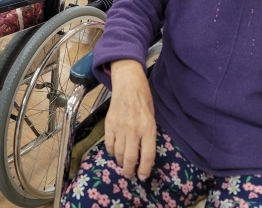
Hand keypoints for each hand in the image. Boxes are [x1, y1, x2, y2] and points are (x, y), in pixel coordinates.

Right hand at [105, 60, 156, 180]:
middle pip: (130, 158)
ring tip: (123, 165)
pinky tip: (115, 153)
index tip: (143, 177)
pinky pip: (108, 144)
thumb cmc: (144, 99)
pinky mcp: (109, 124)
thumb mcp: (152, 117)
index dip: (145, 170)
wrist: (127, 83)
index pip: (147, 155)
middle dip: (130, 171)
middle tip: (131, 175)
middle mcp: (134, 130)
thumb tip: (144, 154)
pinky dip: (111, 152)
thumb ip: (149, 134)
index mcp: (148, 128)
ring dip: (120, 163)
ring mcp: (120, 127)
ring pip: (118, 154)